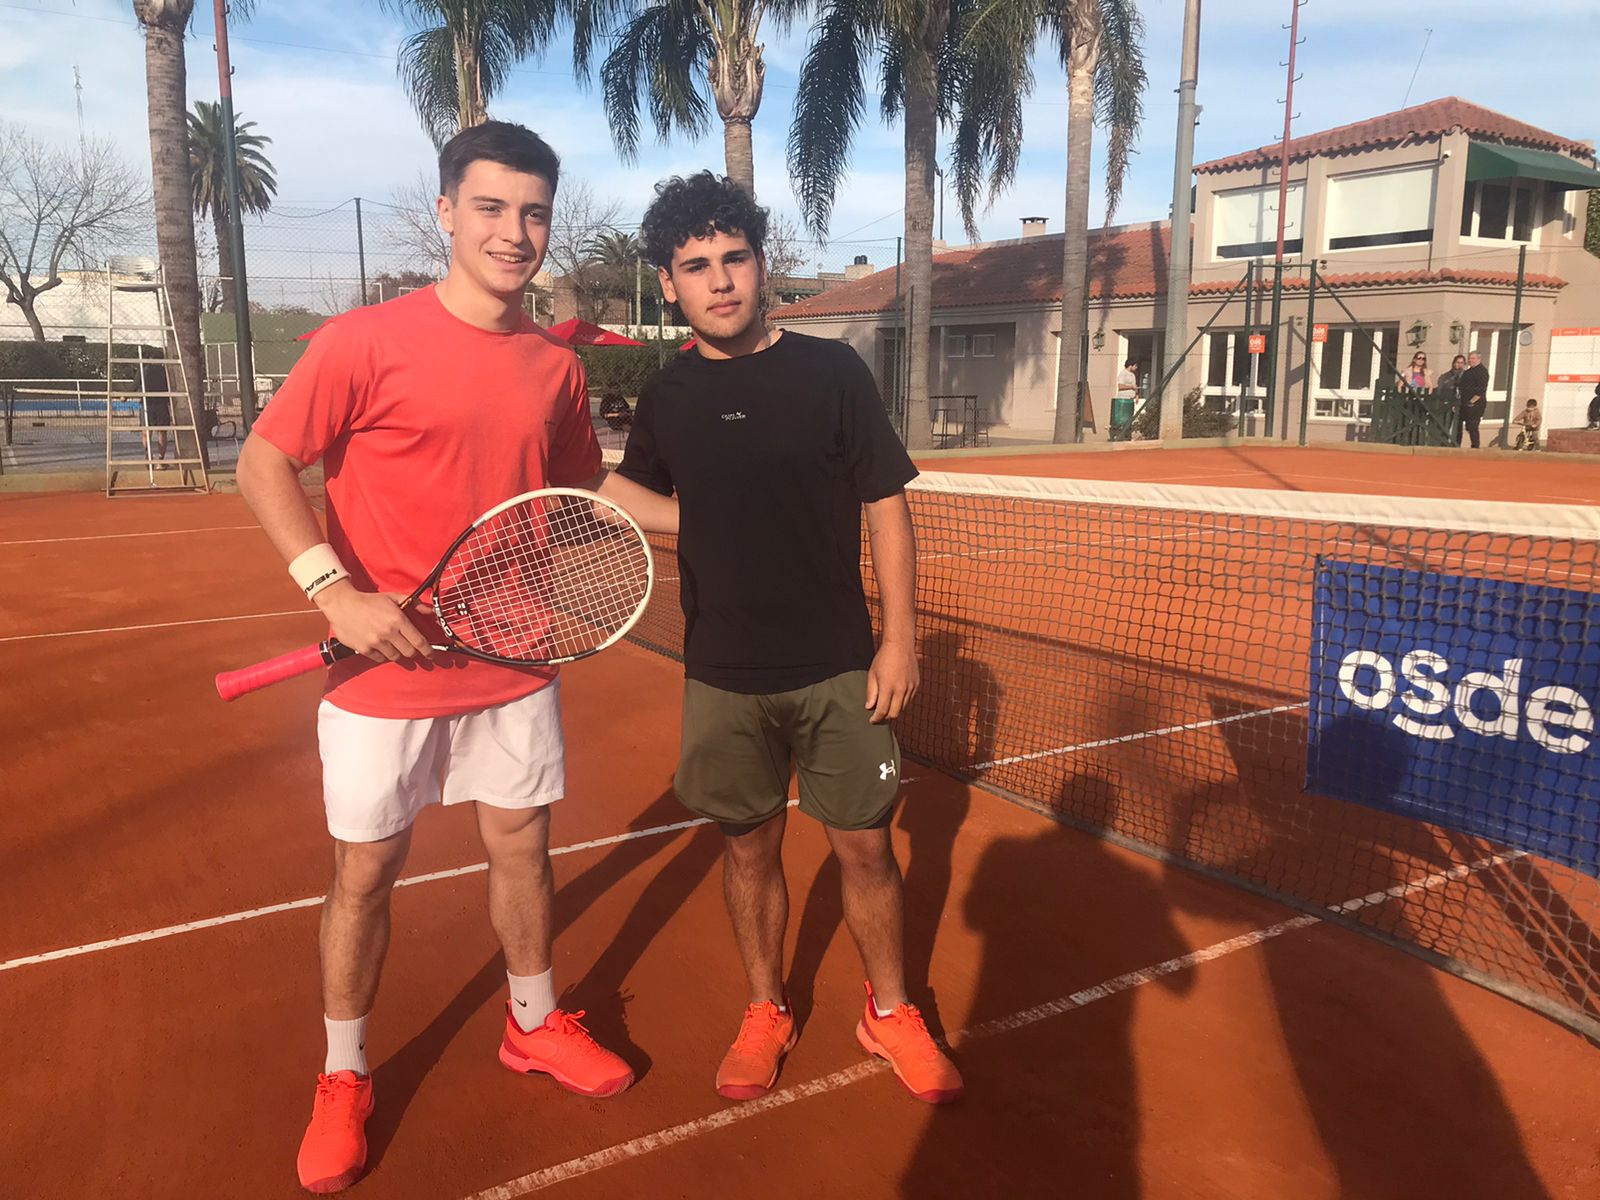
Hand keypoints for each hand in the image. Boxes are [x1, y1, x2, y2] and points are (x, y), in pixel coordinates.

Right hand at [315, 582, 433, 662]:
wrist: (342, 604)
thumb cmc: (369, 601)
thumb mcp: (393, 597)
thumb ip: (414, 603)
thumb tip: (430, 611)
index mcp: (398, 620)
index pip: (419, 641)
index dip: (428, 651)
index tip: (431, 655)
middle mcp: (388, 633)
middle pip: (409, 652)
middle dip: (412, 651)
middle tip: (410, 648)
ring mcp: (376, 642)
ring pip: (395, 657)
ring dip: (397, 653)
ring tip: (392, 644)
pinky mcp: (364, 649)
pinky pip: (380, 658)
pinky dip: (382, 654)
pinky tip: (380, 646)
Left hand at [865, 640, 918, 723]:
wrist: (900, 645)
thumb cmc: (883, 659)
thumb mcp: (872, 675)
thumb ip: (871, 693)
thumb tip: (869, 707)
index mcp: (888, 687)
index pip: (882, 711)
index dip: (876, 718)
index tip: (872, 720)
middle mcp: (901, 690)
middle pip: (894, 714)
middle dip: (885, 717)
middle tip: (879, 715)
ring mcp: (911, 687)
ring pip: (903, 708)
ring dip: (894, 709)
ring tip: (887, 705)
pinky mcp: (916, 685)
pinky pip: (909, 699)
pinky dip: (902, 701)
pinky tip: (895, 695)